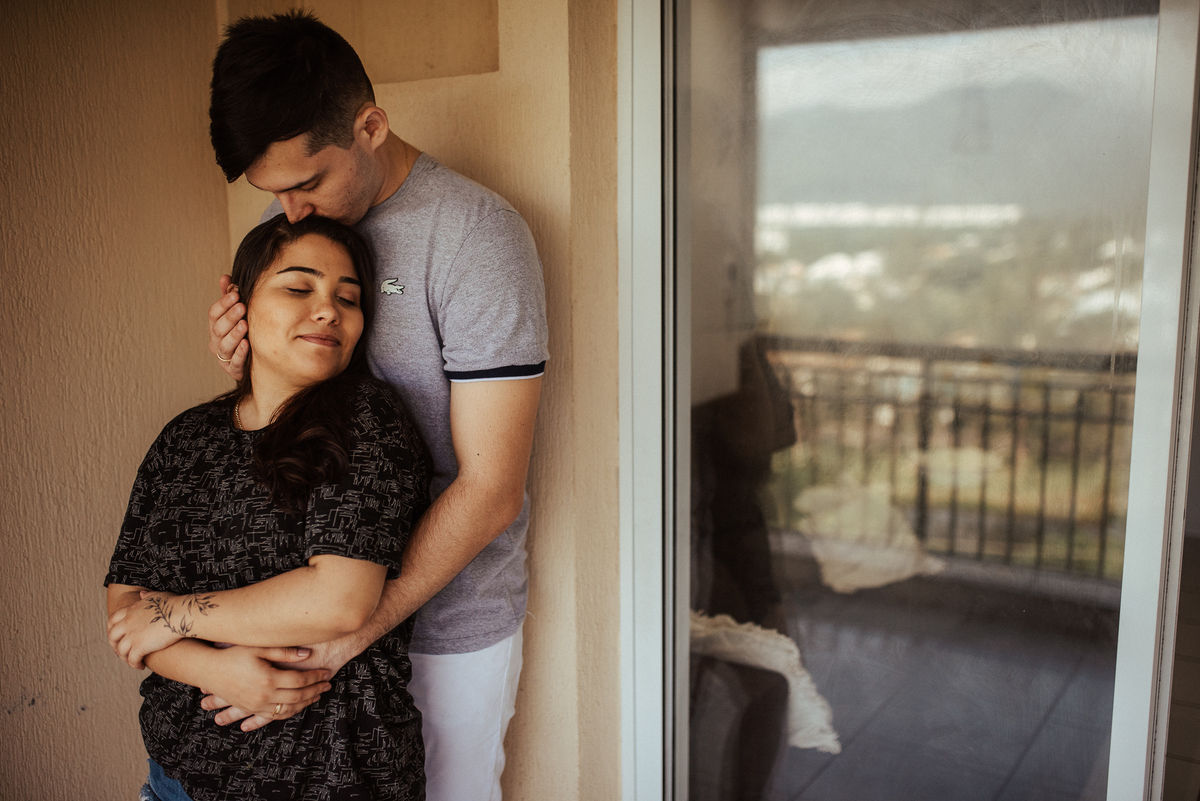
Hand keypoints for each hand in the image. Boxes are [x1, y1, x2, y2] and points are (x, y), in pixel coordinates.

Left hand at [107, 591, 184, 669]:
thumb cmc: (175, 604)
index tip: (117, 636)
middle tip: (120, 652)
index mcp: (131, 610)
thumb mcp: (159, 596)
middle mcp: (128, 622)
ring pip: (121, 651)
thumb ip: (147, 596)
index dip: (112, 629)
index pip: (113, 620)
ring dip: (124, 658)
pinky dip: (134, 664)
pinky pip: (132, 659)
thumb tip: (141, 594)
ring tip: (132, 661)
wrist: (182, 614)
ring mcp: (132, 635)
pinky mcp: (140, 647)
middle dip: (114, 645)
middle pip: (112, 636)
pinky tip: (141, 666)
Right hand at [197, 646, 331, 731]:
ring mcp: (256, 705)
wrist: (208, 669)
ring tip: (317, 696)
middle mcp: (264, 695)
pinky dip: (288, 713)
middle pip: (297, 697)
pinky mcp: (251, 709)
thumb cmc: (233, 654)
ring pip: (287, 710)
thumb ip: (284, 651)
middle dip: (315, 691)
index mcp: (268, 679)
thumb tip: (308, 654)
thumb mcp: (259, 648)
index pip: (299, 680)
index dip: (315, 677)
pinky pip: (274, 716)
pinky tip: (297, 706)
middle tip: (328, 685)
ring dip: (304, 704)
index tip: (326, 672)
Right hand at [209, 274, 247, 379]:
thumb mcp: (236, 315)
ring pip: (225, 345)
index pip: (213, 314)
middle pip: (218, 328)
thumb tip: (225, 277)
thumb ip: (229, 298)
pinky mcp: (234, 369)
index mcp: (215, 327)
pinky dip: (240, 353)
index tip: (235, 293)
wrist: (252, 362)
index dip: (223, 303)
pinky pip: (235, 362)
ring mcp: (224, 357)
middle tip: (241, 306)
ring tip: (245, 324)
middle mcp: (216, 341)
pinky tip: (247, 344)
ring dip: (234, 334)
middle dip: (230, 317)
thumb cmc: (243, 334)